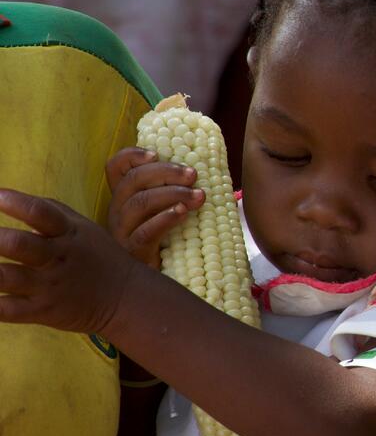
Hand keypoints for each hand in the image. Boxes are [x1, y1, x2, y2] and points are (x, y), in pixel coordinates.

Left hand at [0, 188, 146, 334]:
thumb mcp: (83, 227)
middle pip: (19, 245)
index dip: (16, 203)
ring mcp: (48, 286)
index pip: (41, 213)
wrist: (125, 297)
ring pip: (6, 277)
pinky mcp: (43, 311)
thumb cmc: (97, 257)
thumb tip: (8, 196)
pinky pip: (7, 309)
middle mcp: (57, 258)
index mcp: (68, 233)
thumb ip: (50, 210)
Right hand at [106, 147, 204, 267]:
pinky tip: (183, 212)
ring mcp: (122, 232)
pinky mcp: (132, 253)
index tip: (156, 152)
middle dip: (165, 172)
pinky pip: (145, 232)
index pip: (115, 167)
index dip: (132, 155)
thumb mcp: (169, 210)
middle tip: (193, 174)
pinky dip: (166, 218)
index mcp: (125, 196)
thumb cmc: (170, 241)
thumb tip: (200, 170)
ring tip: (199, 196)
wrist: (157, 283)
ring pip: (139, 203)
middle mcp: (118, 211)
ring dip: (172, 194)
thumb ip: (175, 190)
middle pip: (132, 181)